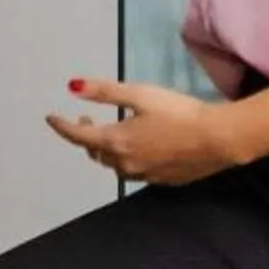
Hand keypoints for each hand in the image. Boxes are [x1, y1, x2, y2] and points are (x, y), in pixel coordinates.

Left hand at [47, 79, 243, 187]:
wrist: (218, 139)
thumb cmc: (178, 113)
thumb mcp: (139, 94)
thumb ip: (104, 92)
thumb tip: (72, 87)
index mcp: (116, 142)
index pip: (78, 137)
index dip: (62, 126)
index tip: (51, 117)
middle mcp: (125, 164)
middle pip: (95, 154)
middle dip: (86, 137)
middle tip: (87, 120)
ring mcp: (144, 176)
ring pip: (114, 166)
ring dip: (106, 150)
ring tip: (113, 133)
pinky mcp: (161, 180)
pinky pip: (135, 171)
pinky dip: (127, 159)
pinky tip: (140, 147)